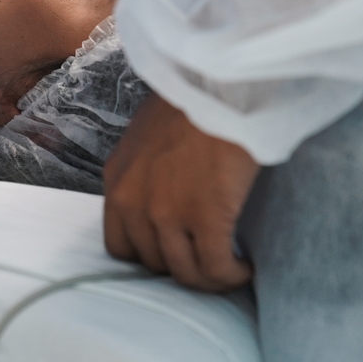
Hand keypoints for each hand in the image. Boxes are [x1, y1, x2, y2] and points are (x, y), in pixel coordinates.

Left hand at [103, 92, 259, 291]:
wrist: (218, 84)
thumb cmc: (192, 101)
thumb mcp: (147, 138)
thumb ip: (145, 174)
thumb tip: (165, 200)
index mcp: (117, 180)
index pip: (120, 246)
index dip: (150, 257)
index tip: (176, 253)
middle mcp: (133, 201)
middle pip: (153, 263)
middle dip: (182, 266)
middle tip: (209, 259)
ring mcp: (166, 212)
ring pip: (185, 272)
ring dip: (210, 277)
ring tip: (231, 267)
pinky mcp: (204, 216)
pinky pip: (215, 268)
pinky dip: (231, 275)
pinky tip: (245, 267)